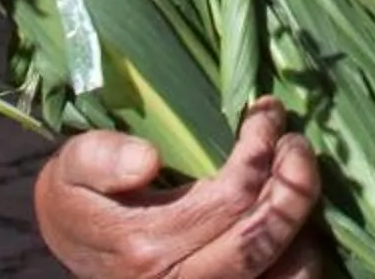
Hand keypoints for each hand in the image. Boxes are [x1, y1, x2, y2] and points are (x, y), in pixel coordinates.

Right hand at [34, 97, 324, 277]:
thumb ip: (100, 158)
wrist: (73, 247)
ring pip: (286, 273)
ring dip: (303, 221)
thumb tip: (148, 159)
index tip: (265, 112)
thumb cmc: (80, 198)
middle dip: (294, 181)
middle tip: (296, 141)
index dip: (258, 148)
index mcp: (148, 248)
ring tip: (296, 175)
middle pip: (263, 237)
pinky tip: (289, 214)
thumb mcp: (72, 169)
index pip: (230, 197)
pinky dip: (299, 253)